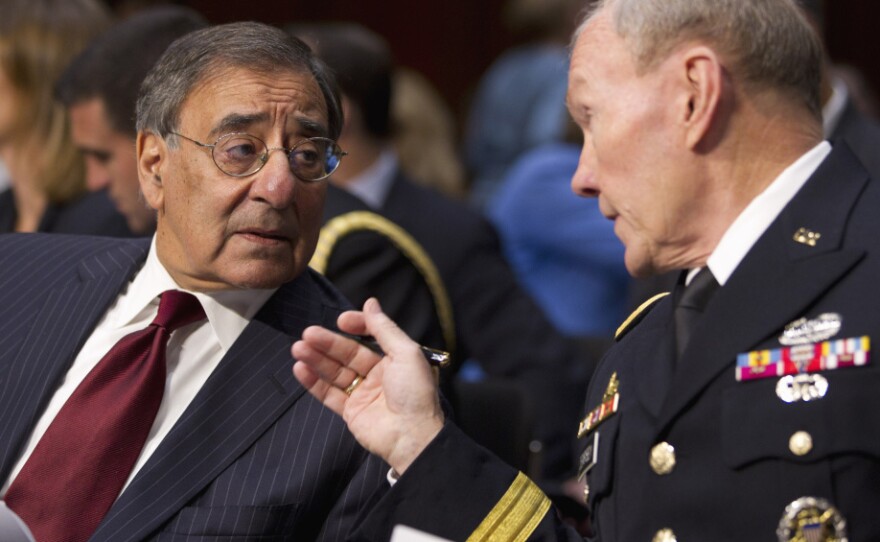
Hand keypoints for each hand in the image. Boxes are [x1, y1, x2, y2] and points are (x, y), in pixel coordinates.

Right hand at [292, 298, 443, 474]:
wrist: (413, 436)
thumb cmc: (415, 394)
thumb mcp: (406, 353)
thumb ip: (385, 328)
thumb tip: (370, 303)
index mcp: (395, 359)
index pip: (370, 337)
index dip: (356, 326)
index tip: (341, 320)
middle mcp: (379, 375)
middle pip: (348, 353)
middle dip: (327, 343)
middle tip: (307, 333)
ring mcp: (364, 394)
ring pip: (335, 372)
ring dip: (316, 359)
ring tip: (298, 348)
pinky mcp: (351, 412)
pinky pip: (329, 394)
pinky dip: (314, 382)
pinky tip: (300, 369)